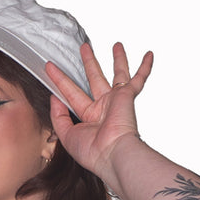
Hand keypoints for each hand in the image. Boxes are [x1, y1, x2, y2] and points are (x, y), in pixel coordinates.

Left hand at [46, 40, 152, 186]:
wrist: (113, 154)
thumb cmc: (93, 152)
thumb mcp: (66, 135)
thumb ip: (58, 117)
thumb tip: (54, 97)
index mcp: (88, 118)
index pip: (72, 94)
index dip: (60, 81)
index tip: (50, 68)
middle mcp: (103, 108)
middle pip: (94, 79)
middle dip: (89, 63)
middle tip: (84, 48)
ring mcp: (116, 101)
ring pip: (117, 74)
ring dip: (117, 60)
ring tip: (116, 45)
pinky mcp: (127, 97)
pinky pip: (138, 80)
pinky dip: (145, 68)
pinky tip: (149, 55)